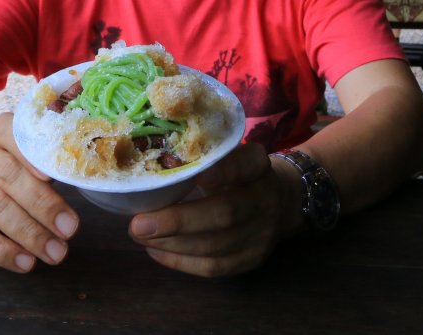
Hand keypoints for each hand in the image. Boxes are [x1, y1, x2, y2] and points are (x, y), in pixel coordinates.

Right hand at [0, 114, 78, 272]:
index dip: (30, 153)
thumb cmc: (10, 171)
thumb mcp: (26, 157)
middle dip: (43, 205)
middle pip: (8, 176)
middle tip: (69, 229)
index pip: (10, 133)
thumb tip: (78, 179)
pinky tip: (26, 262)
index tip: (52, 174)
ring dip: (29, 233)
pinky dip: (3, 251)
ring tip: (55, 252)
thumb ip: (48, 165)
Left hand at [127, 143, 290, 276]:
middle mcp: (265, 199)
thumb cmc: (240, 172)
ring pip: (216, 246)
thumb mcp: (231, 154)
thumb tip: (148, 166)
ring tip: (140, 235)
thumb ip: (202, 157)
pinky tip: (155, 250)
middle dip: (178, 221)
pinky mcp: (252, 259)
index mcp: (259, 166)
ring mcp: (262, 234)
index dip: (222, 171)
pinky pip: (214, 267)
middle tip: (138, 223)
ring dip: (172, 243)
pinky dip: (180, 261)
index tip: (194, 174)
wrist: (283, 201)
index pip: (245, 165)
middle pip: (225, 213)